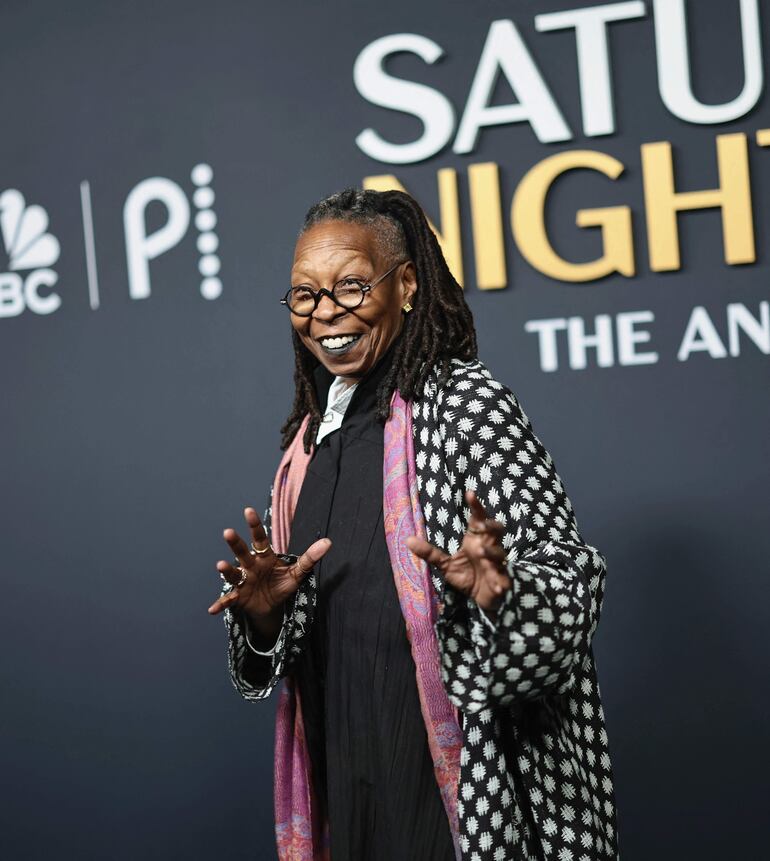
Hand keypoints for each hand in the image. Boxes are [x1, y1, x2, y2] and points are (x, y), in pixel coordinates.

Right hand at [207, 506, 331, 622]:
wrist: (271, 607)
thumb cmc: (282, 584)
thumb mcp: (297, 573)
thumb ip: (310, 558)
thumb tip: (328, 542)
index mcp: (264, 557)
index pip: (259, 539)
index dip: (254, 525)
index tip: (248, 510)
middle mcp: (250, 566)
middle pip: (242, 552)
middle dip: (235, 543)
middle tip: (228, 531)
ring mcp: (242, 581)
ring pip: (233, 573)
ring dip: (226, 570)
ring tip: (221, 565)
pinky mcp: (238, 598)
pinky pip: (228, 600)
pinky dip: (220, 604)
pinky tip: (212, 609)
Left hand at [406, 491, 510, 615]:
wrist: (481, 600)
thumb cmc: (466, 576)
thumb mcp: (445, 565)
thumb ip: (430, 553)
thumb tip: (408, 540)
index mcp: (476, 540)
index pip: (478, 519)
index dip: (476, 506)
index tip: (469, 493)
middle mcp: (489, 548)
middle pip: (497, 529)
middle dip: (491, 525)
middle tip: (480, 525)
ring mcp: (497, 564)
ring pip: (500, 553)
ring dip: (492, 551)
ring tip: (481, 551)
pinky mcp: (501, 581)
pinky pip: (503, 579)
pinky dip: (501, 581)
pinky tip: (499, 586)